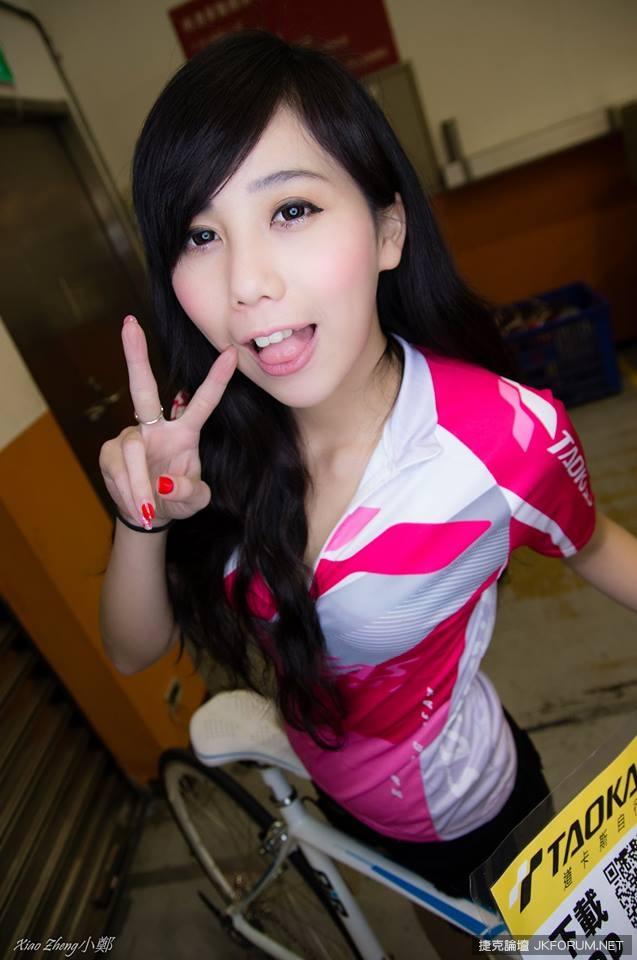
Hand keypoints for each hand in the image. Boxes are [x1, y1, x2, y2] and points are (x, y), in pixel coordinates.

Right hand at [99, 315, 236, 528]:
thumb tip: (166, 483)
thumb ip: (189, 493)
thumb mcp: (194, 502)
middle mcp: (156, 427)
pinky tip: (138, 506)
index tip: (232, 353)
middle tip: (129, 323)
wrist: (148, 515)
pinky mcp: (110, 453)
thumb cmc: (177, 499)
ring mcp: (130, 437)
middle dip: (135, 356)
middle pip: (143, 388)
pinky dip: (128, 492)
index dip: (217, 379)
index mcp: (185, 432)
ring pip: (131, 451)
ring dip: (139, 485)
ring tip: (148, 508)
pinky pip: (118, 468)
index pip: (203, 402)